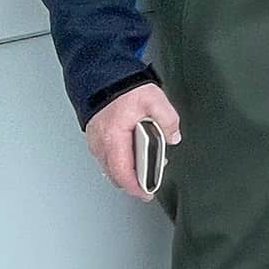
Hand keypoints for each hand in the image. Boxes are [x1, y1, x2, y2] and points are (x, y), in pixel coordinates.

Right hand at [85, 82, 181, 199]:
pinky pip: (107, 157)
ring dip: (127, 170)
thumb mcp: (154, 100)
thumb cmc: (124, 88)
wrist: (103, 75)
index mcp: (114, 137)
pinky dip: (120, 160)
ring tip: (146, 164)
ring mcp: (95, 141)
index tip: (146, 193)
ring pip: (110, 167)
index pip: (123, 172)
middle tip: (150, 180)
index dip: (135, 187)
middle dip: (134, 181)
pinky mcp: (95, 138)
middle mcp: (100, 143)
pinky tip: (133, 154)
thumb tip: (173, 137)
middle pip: (116, 174)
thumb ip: (167, 119)